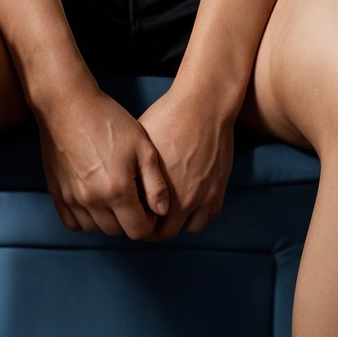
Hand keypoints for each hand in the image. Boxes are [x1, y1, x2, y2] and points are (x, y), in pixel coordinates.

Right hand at [36, 80, 170, 239]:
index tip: (149, 205)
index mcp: (117, 190)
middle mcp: (93, 200)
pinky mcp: (57, 193)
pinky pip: (73, 223)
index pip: (138, 230)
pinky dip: (85, 218)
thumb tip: (163, 211)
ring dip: (108, 220)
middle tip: (133, 197)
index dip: (149, 221)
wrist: (68, 104)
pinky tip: (94, 199)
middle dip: (129, 220)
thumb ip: (155, 183)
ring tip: (114, 196)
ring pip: (95, 229)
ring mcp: (72, 198)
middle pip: (117, 232)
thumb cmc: (108, 120)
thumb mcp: (142, 145)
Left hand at [134, 83, 235, 240]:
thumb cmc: (168, 117)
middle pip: (164, 232)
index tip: (133, 212)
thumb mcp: (140, 143)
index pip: (142, 223)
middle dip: (154, 227)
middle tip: (147, 216)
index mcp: (158, 190)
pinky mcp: (219, 190)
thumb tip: (118, 181)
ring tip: (169, 209)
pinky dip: (198, 213)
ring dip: (178, 222)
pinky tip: (189, 199)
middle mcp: (182, 200)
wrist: (204, 104)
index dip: (136, 219)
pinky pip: (207, 217)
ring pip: (188, 228)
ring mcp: (204, 197)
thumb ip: (133, 170)